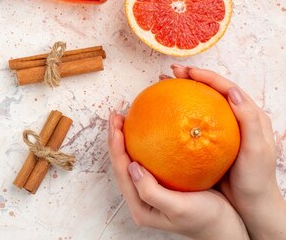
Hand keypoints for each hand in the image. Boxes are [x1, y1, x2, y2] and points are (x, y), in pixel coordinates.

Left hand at [108, 109, 248, 239]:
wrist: (226, 227)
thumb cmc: (206, 219)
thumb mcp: (179, 208)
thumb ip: (152, 191)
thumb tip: (133, 167)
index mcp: (140, 206)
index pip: (121, 171)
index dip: (116, 147)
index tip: (117, 126)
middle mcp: (140, 198)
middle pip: (122, 163)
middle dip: (116, 139)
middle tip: (117, 115)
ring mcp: (150, 189)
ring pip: (132, 160)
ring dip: (127, 139)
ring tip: (125, 119)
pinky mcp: (162, 183)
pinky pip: (147, 159)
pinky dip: (143, 143)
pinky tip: (148, 129)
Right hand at [170, 65, 285, 239]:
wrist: (251, 204)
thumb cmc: (256, 179)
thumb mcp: (257, 150)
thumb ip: (248, 120)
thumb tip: (232, 91)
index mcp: (250, 114)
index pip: (226, 87)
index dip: (205, 76)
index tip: (185, 72)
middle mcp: (235, 118)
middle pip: (211, 91)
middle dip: (190, 79)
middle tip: (169, 74)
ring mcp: (221, 129)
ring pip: (200, 104)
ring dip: (182, 94)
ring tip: (163, 87)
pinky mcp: (210, 141)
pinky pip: (193, 122)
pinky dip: (179, 116)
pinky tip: (165, 118)